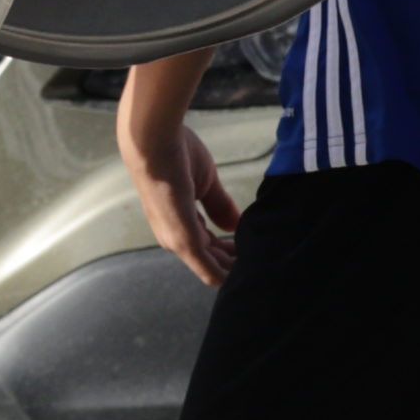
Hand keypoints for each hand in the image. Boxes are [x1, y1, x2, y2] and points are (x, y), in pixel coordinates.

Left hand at [120, 67, 247, 286]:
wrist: (155, 141)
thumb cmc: (176, 155)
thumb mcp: (205, 183)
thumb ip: (219, 205)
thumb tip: (235, 226)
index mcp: (179, 222)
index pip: (208, 245)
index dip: (231, 249)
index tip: (253, 246)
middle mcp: (175, 237)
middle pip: (211, 261)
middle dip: (235, 264)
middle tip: (263, 261)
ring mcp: (178, 242)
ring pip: (212, 270)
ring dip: (235, 272)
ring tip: (262, 268)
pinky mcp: (185, 243)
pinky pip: (209, 272)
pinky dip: (228, 277)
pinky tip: (247, 276)